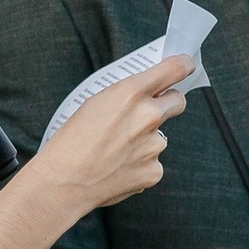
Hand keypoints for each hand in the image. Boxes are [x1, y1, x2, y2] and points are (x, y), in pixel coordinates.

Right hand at [32, 53, 195, 216]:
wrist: (63, 182)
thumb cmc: (71, 141)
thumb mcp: (95, 103)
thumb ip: (126, 96)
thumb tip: (148, 93)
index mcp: (131, 92)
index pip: (175, 69)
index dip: (183, 66)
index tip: (186, 66)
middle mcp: (148, 116)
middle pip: (178, 101)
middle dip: (168, 103)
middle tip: (147, 113)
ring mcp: (153, 146)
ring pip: (160, 137)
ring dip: (145, 141)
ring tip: (116, 151)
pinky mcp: (154, 171)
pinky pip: (153, 163)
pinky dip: (140, 165)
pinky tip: (119, 168)